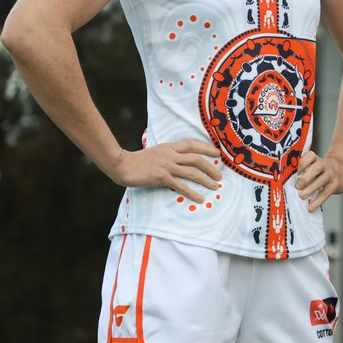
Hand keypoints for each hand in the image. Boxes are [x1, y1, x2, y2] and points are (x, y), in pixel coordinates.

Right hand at [108, 140, 222, 202]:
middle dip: (210, 167)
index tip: (217, 153)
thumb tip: (178, 160)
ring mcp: (167, 166)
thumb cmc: (136, 160)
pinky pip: (181, 186)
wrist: (122, 165)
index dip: (206, 148)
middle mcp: (170, 154)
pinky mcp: (162, 177)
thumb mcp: (155, 152)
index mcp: (169, 146)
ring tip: (215, 186)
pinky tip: (200, 198)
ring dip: (206, 179)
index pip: (192, 144)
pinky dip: (192, 192)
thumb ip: (167, 154)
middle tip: (219, 174)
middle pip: (196, 159)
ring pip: (192, 172)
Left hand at [295, 151, 342, 211]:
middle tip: (297, 186)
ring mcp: (331, 175)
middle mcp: (324, 165)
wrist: (341, 169)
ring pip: (321, 181)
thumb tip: (290, 184)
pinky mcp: (335, 185)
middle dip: (305, 178)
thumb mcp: (314, 164)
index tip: (297, 172)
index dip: (302, 164)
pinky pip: (325, 193)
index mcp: (316, 159)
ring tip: (301, 196)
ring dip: (310, 189)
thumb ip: (304, 171)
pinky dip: (317, 201)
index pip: (310, 156)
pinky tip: (311, 207)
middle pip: (316, 168)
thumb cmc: (321, 170)